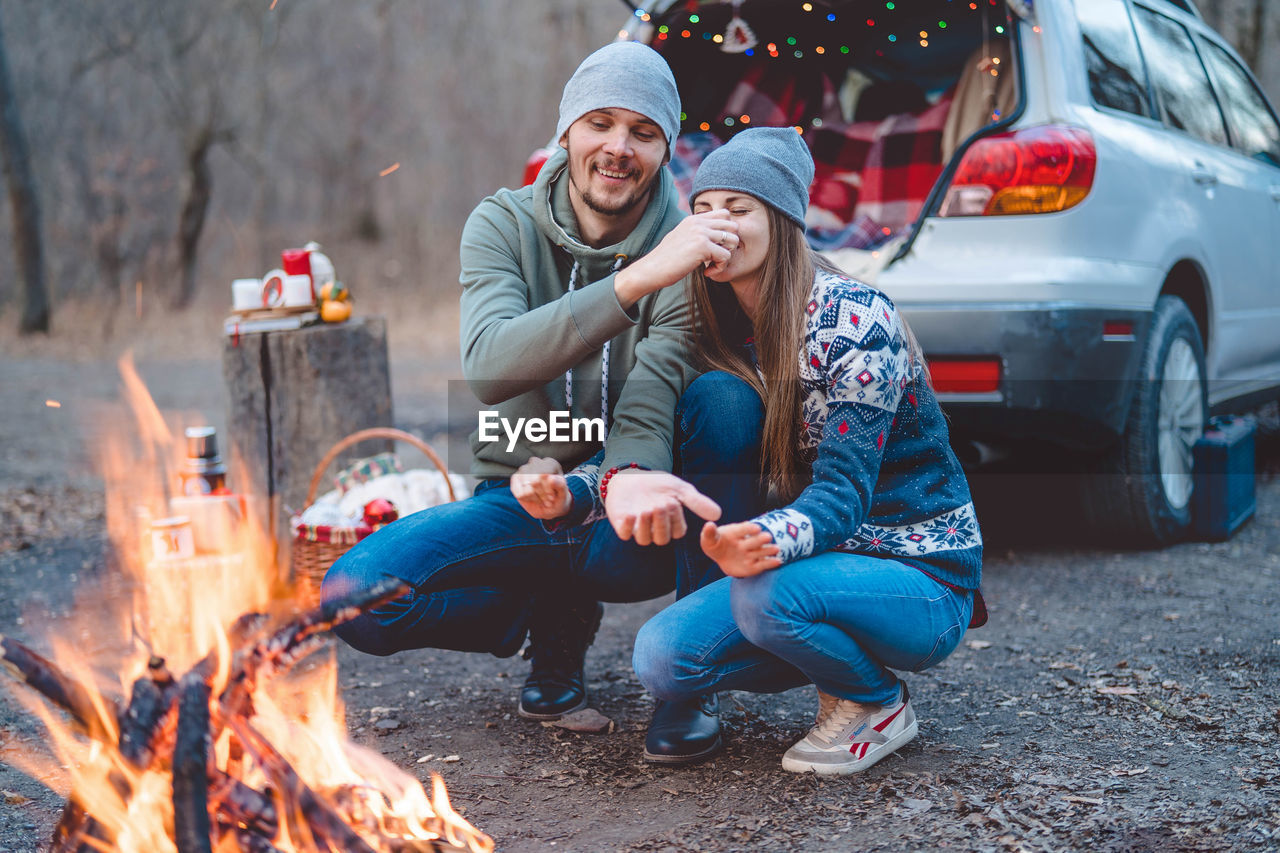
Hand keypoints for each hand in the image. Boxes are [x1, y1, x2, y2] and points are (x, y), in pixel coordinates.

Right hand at [510, 456, 571, 519]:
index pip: (544, 475)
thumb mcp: (563, 494)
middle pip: (534, 481)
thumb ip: (560, 485)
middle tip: (548, 500)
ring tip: (541, 499)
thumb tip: (551, 478)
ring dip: (534, 498)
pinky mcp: (515, 478)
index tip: (552, 497)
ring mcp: (524, 469)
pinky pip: (518, 493)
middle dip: (541, 495)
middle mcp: (536, 462)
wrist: (549, 506)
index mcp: (550, 463)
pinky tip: (532, 498)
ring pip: (526, 487)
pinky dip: (526, 499)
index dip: (548, 490)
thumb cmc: (557, 498)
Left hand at [604, 469, 721, 545]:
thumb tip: (718, 514)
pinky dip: (628, 526)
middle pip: (662, 539)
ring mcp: (638, 528)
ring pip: (644, 540)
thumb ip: (697, 501)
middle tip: (661, 504)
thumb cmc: (658, 484)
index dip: (676, 520)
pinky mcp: (622, 525)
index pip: (677, 532)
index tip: (674, 503)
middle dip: (662, 523)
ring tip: (647, 509)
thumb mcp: (680, 489)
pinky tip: (631, 514)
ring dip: (647, 526)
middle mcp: (655, 529)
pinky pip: (625, 534)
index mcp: (670, 524)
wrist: (632, 475)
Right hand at [613, 212, 739, 307]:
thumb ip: (696, 233)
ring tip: (712, 265)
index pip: (724, 214)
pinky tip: (707, 273)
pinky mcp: (702, 247)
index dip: (726, 231)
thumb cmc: (665, 260)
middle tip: (717, 257)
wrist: (651, 270)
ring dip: (726, 256)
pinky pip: (726, 256)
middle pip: (733, 226)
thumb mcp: (681, 239)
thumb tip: (715, 235)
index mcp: (694, 219)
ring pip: (733, 240)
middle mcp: (698, 223)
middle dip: (730, 243)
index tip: (716, 246)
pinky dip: (720, 268)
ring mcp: (700, 233)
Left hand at [700, 521, 781, 577]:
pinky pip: (763, 565)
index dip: (749, 528)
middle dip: (760, 539)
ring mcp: (750, 554)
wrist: (722, 557)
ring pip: (760, 552)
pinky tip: (778, 561)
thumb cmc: (716, 545)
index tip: (756, 528)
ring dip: (768, 550)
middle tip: (768, 537)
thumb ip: (709, 533)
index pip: (742, 529)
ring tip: (776, 549)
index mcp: (734, 533)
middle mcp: (745, 543)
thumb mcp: (708, 540)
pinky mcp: (753, 566)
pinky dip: (770, 563)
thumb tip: (709, 525)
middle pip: (753, 541)